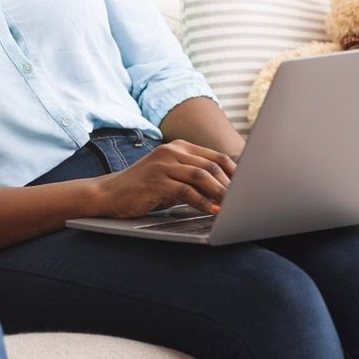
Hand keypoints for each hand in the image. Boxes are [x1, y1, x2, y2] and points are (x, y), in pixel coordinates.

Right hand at [94, 140, 235, 218]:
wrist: (109, 193)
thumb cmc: (144, 188)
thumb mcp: (171, 176)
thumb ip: (194, 177)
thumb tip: (228, 189)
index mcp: (178, 147)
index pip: (216, 156)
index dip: (236, 172)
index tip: (249, 188)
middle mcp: (171, 151)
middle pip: (211, 165)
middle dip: (231, 185)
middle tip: (245, 201)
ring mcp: (162, 164)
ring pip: (201, 176)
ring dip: (220, 193)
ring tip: (233, 207)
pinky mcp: (155, 181)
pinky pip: (186, 191)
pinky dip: (202, 202)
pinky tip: (212, 211)